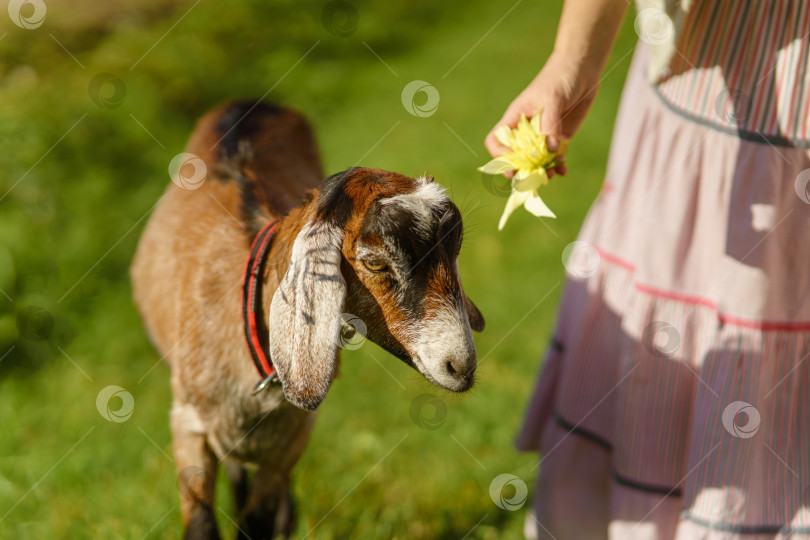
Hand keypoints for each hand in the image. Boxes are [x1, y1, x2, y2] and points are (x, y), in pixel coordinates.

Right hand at [485, 52, 599, 177]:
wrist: (581, 70)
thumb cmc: (559, 78)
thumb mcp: (552, 99)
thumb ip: (549, 125)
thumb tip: (550, 151)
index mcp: (515, 118)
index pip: (496, 140)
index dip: (499, 155)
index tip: (512, 164)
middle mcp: (525, 130)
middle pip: (515, 156)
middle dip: (522, 169)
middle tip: (533, 177)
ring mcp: (542, 136)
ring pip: (535, 161)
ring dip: (541, 171)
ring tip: (551, 174)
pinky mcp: (558, 138)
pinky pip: (553, 158)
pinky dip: (557, 166)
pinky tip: (563, 169)